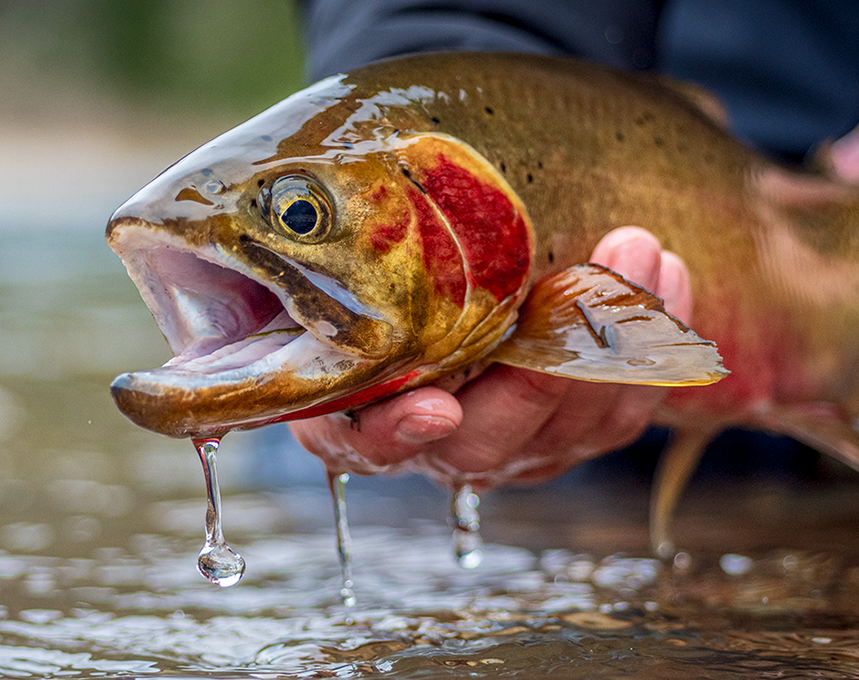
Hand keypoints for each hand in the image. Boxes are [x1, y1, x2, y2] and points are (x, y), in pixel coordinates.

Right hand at [289, 226, 691, 484]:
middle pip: (493, 440)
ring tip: (644, 249)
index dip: (398, 436)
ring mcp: (511, 438)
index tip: (435, 405)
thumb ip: (263, 277)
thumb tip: (195, 258)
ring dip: (619, 340)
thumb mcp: (307, 261)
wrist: (439, 249)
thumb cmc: (369, 254)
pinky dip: (650, 343)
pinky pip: (620, 405)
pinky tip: (664, 275)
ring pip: (571, 424)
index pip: (366, 445)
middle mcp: (436, 439)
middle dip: (552, 362)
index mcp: (357, 412)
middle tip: (598, 268)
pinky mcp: (571, 423)